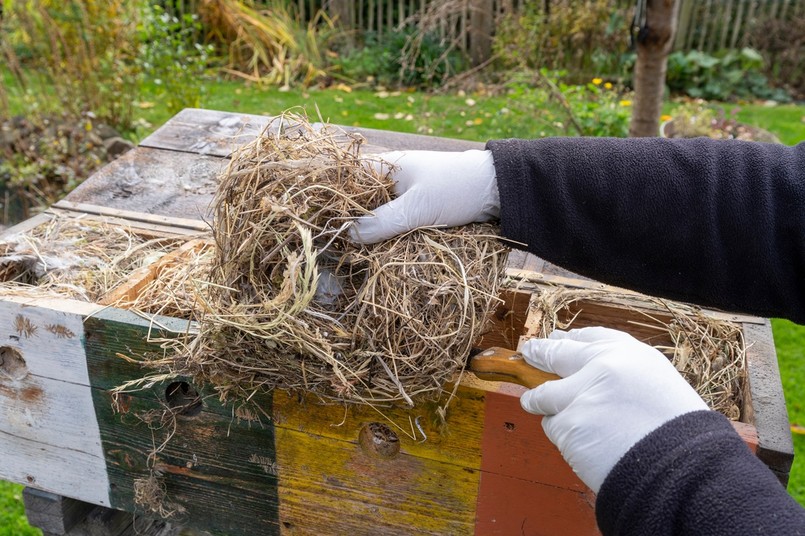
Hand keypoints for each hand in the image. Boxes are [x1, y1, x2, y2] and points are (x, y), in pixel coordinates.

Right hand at [349, 150, 499, 243]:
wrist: (499, 189)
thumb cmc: (458, 189)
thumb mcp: (418, 208)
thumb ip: (383, 222)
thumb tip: (347, 235)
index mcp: (386, 166)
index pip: (346, 180)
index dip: (334, 200)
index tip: (325, 225)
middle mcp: (391, 178)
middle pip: (360, 201)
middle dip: (352, 222)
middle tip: (341, 247)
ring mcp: (405, 194)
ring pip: (378, 215)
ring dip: (372, 232)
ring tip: (358, 254)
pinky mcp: (419, 208)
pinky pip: (395, 222)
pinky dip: (390, 235)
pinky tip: (384, 251)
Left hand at [519, 327, 708, 492]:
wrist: (683, 473)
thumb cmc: (677, 438)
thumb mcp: (660, 389)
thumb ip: (623, 377)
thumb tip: (585, 375)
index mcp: (633, 355)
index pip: (592, 337)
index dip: (571, 339)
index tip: (557, 338)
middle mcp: (605, 366)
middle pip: (559, 354)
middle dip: (541, 353)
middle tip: (530, 352)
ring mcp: (584, 393)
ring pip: (546, 394)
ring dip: (540, 402)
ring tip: (540, 407)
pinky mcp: (569, 423)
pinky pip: (553, 426)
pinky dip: (563, 437)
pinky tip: (586, 446)